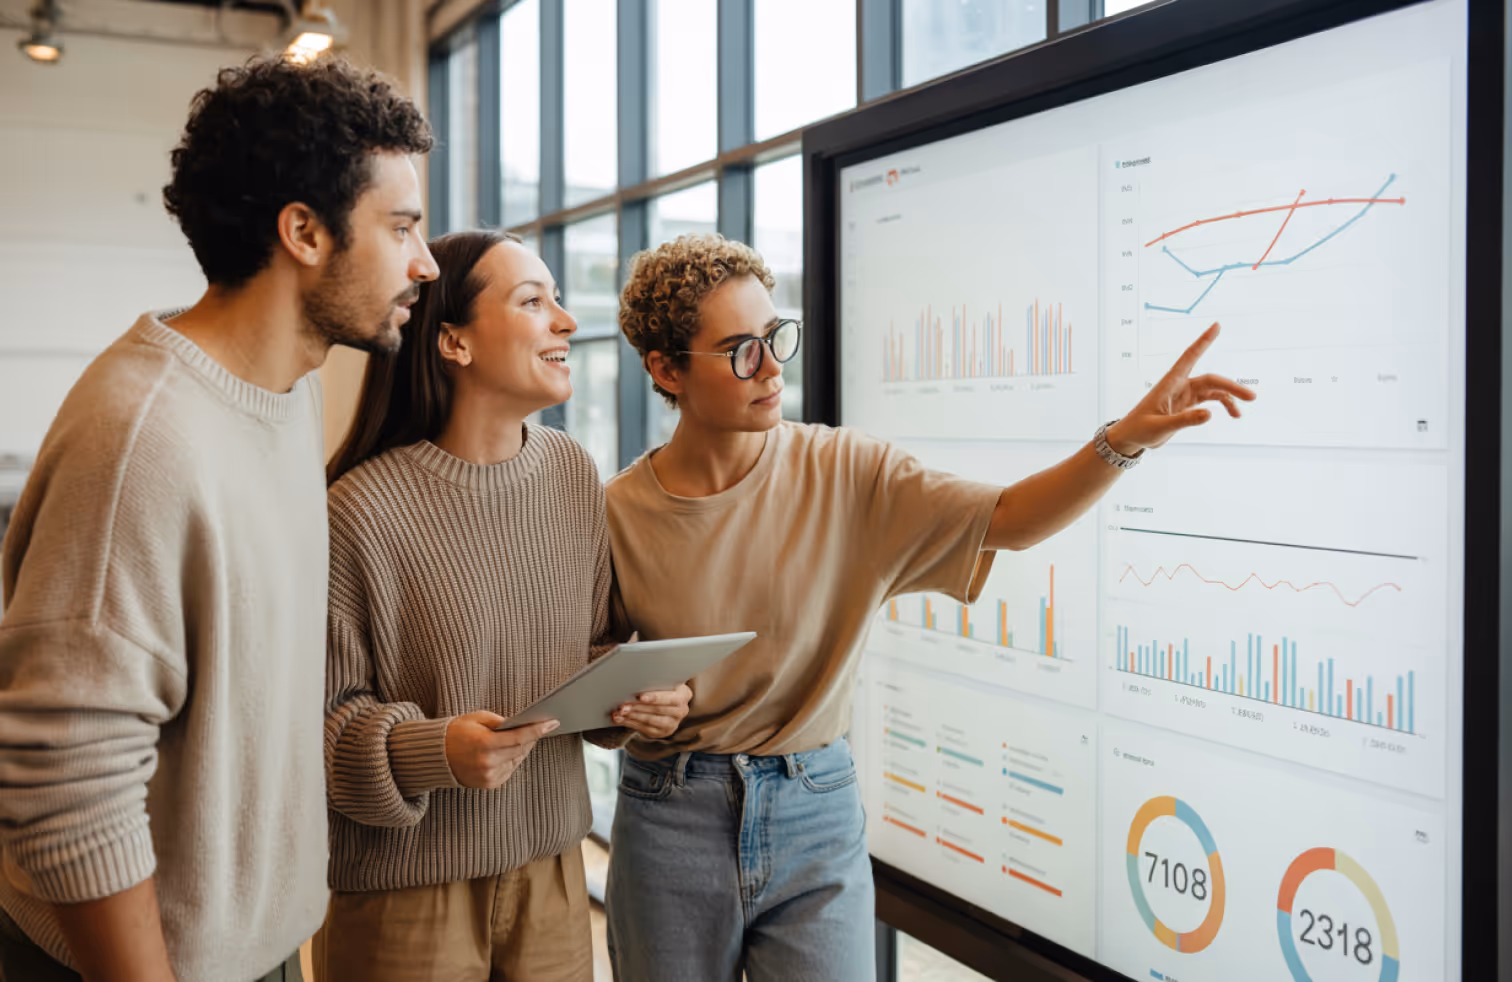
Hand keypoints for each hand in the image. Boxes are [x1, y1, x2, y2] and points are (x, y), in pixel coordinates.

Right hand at [444, 711, 557, 788]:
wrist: (435, 756)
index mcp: (485, 744)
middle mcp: (488, 763)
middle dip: (532, 737)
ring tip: (527, 736)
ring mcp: (489, 776)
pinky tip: (512, 750)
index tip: (553, 722)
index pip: (519, 737)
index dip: (538, 730)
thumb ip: (500, 722)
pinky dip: (513, 759)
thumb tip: (521, 725)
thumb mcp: (477, 718)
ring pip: (517, 760)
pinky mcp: (489, 784)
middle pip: (521, 749)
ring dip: (523, 748)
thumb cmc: (456, 732)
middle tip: (542, 725)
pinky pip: (510, 769)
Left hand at [611, 684, 692, 739]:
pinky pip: (644, 729)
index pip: (670, 698)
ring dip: (633, 716)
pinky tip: (620, 719)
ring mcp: (672, 724)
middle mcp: (681, 711)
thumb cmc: (663, 686)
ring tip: (620, 712)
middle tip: (623, 705)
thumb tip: (637, 679)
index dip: (655, 698)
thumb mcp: (665, 681)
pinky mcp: (662, 732)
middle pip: (658, 710)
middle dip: (639, 707)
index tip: (640, 696)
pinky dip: (630, 723)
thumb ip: (656, 681)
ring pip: (650, 721)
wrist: (668, 700)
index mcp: (684, 695)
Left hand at [1107, 323, 1255, 454]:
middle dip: (1231, 386)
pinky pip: (1210, 401)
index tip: (1216, 325)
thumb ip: (1183, 421)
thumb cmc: (1139, 429)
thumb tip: (1209, 414)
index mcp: (1170, 383)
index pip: (1189, 357)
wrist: (1130, 438)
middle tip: (1252, 397)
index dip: (1203, 341)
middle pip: (1211, 380)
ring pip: (1213, 390)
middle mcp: (1179, 385)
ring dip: (1229, 398)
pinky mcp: (1187, 405)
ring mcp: (1184, 395)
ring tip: (1240, 414)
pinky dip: (1222, 405)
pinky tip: (1232, 414)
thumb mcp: (1160, 427)